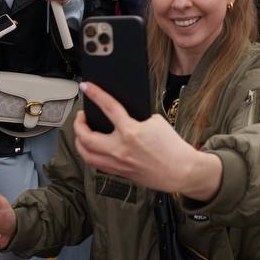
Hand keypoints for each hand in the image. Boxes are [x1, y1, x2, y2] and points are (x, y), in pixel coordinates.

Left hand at [73, 82, 219, 199]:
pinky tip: (93, 147)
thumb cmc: (171, 146)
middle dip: (78, 124)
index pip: (108, 107)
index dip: (95, 94)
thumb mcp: (155, 122)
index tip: (86, 87)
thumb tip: (119, 115)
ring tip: (82, 132)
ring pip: (86, 154)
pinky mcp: (120, 173)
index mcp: (131, 132)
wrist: (181, 170)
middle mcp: (120, 149)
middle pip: (86, 137)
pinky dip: (90, 153)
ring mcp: (118, 163)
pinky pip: (96, 164)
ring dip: (79, 141)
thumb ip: (135, 118)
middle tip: (81, 115)